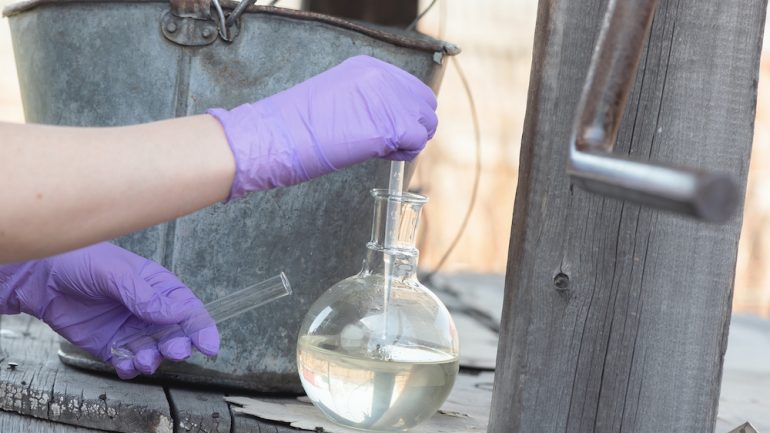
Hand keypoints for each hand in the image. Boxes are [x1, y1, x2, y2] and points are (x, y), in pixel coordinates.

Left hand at [0, 243, 217, 378]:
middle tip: (172, 350)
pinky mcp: (110, 345)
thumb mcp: (117, 273)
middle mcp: (150, 311)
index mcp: (160, 287)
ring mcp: (131, 329)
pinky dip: (129, 368)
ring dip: (153, 359)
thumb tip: (178, 313)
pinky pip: (127, 363)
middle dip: (178, 346)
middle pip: (176, 335)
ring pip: (154, 353)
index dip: (202, 328)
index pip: (189, 310)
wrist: (41, 276)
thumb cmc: (82, 261)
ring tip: (143, 359)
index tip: (209, 346)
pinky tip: (124, 364)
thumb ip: (146, 296)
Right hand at [208, 55, 438, 200]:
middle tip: (391, 143)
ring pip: (425, 122)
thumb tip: (389, 118)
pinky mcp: (392, 125)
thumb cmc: (300, 125)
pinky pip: (417, 140)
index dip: (403, 112)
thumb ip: (367, 101)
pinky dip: (405, 152)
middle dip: (413, 125)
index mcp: (369, 67)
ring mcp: (389, 99)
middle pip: (423, 102)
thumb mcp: (338, 98)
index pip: (408, 88)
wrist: (282, 135)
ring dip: (410, 140)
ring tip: (384, 150)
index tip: (387, 129)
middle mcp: (383, 77)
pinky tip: (383, 156)